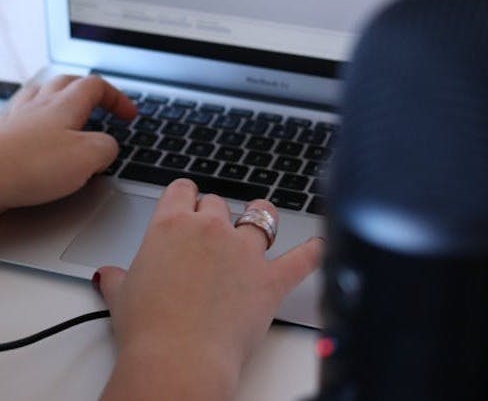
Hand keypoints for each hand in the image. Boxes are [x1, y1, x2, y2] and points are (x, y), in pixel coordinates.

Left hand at [0, 75, 135, 211]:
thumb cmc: (30, 166)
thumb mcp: (89, 156)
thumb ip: (107, 147)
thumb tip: (107, 148)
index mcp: (65, 104)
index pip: (96, 86)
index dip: (118, 98)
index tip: (129, 116)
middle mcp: (39, 105)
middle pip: (67, 82)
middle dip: (90, 91)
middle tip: (102, 105)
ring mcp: (17, 119)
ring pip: (41, 94)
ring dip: (61, 98)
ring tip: (70, 110)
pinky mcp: (2, 137)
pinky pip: (23, 116)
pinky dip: (37, 118)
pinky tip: (39, 132)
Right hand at [97, 179, 323, 400]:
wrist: (176, 359)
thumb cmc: (147, 329)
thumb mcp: (122, 297)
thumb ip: (117, 279)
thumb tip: (106, 276)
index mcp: (172, 225)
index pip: (182, 190)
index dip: (185, 196)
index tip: (186, 203)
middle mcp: (210, 229)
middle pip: (217, 202)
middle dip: (215, 214)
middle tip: (211, 233)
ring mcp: (243, 251)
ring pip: (260, 216)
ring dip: (260, 217)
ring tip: (260, 221)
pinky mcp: (269, 279)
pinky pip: (300, 260)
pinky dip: (312, 253)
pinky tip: (318, 247)